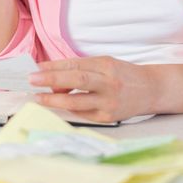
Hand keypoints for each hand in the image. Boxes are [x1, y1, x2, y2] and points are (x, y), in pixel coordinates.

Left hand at [29, 56, 157, 122]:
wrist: (151, 91)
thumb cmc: (123, 75)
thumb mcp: (105, 64)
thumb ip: (81, 68)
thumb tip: (53, 77)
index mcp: (107, 66)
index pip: (75, 64)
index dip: (54, 66)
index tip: (36, 68)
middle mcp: (109, 83)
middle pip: (77, 80)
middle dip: (51, 79)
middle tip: (31, 79)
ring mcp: (109, 103)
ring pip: (77, 102)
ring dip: (54, 99)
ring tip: (38, 97)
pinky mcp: (108, 118)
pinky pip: (82, 114)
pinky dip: (68, 109)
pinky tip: (58, 104)